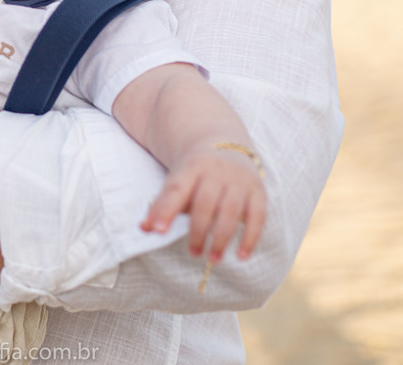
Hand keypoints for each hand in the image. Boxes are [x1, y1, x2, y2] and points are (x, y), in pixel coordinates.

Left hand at [141, 144, 266, 261]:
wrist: (224, 144)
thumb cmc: (193, 174)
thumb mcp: (176, 182)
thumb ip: (161, 205)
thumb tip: (145, 228)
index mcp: (190, 167)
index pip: (175, 189)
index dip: (165, 209)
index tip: (157, 231)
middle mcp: (215, 171)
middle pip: (205, 203)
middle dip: (198, 231)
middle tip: (193, 253)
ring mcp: (238, 180)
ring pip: (230, 211)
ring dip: (221, 238)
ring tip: (213, 258)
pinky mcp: (258, 190)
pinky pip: (258, 215)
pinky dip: (250, 237)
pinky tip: (241, 256)